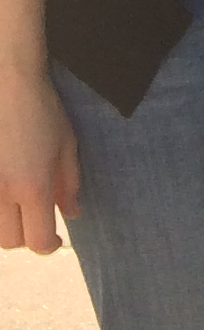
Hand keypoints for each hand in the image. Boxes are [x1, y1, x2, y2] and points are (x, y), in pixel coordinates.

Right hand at [0, 66, 79, 254]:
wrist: (7, 83)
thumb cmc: (41, 111)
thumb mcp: (66, 145)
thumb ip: (69, 185)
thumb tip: (71, 214)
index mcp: (33, 186)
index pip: (37, 240)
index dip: (49, 246)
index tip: (55, 238)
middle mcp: (2, 192)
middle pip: (11, 242)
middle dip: (27, 235)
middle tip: (37, 217)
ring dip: (7, 225)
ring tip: (19, 205)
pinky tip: (5, 190)